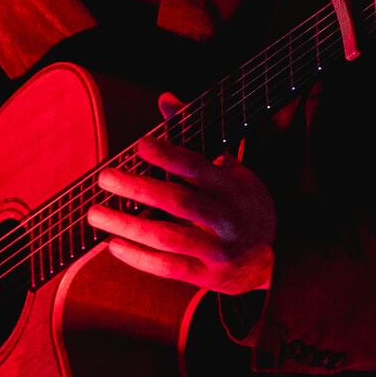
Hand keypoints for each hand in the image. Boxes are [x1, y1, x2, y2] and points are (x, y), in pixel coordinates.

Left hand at [89, 97, 276, 297]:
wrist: (280, 258)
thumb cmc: (245, 206)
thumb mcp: (232, 170)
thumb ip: (194, 138)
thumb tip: (165, 99)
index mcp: (232, 187)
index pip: (196, 167)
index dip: (168, 154)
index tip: (140, 145)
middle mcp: (226, 218)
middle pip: (177, 201)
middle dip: (137, 188)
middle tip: (104, 177)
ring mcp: (218, 250)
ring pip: (166, 237)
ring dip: (126, 226)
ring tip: (95, 214)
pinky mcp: (209, 276)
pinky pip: (168, 268)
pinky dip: (138, 258)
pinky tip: (113, 245)